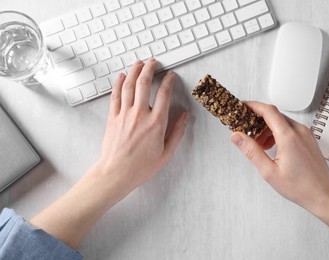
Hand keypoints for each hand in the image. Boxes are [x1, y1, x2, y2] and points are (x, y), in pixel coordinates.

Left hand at [97, 58, 189, 197]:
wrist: (116, 172)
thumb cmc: (140, 166)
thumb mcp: (166, 153)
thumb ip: (177, 132)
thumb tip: (185, 116)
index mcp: (156, 123)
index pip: (164, 94)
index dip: (169, 81)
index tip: (171, 76)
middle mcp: (140, 114)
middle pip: (144, 83)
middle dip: (150, 68)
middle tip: (154, 62)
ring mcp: (125, 114)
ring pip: (129, 85)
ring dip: (134, 70)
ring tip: (139, 63)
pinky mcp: (113, 117)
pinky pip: (115, 94)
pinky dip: (119, 82)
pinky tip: (122, 76)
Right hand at [230, 102, 328, 210]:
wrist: (323, 195)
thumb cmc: (301, 187)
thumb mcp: (269, 172)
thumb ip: (251, 151)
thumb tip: (237, 137)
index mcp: (289, 137)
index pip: (268, 111)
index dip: (253, 106)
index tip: (241, 106)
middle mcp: (299, 131)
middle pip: (274, 115)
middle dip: (257, 121)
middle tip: (245, 130)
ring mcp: (305, 134)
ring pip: (281, 122)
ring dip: (266, 128)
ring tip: (258, 145)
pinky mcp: (308, 139)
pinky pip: (289, 128)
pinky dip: (276, 133)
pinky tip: (271, 147)